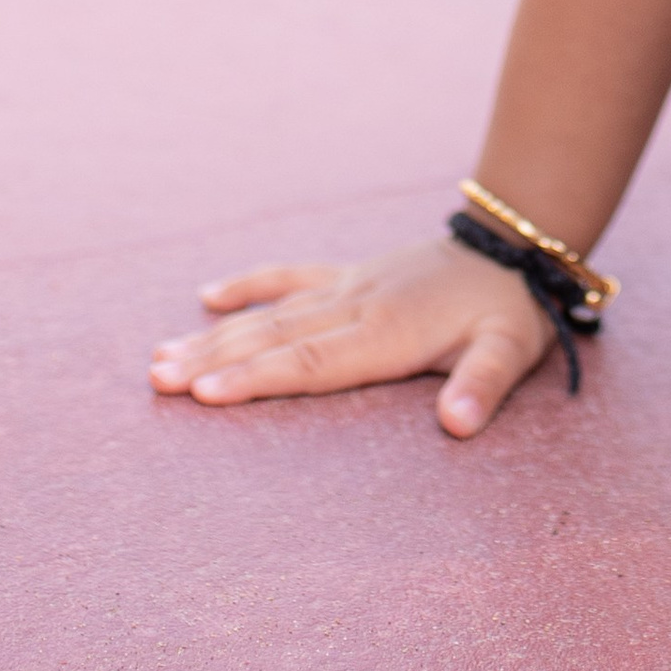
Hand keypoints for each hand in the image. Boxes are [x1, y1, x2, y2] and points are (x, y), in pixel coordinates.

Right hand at [150, 237, 562, 437]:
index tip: (207, 393)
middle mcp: (356, 306)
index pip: (312, 362)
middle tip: (157, 382)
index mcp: (388, 332)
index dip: (258, 378)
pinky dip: (250, 285)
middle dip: (213, 362)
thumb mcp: (511, 351)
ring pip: (271, 312)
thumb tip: (457, 424)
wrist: (513, 246)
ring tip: (160, 358)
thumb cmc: (512, 310)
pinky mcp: (351, 274)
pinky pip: (291, 276)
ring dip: (215, 335)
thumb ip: (484, 387)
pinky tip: (208, 298)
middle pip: (274, 338)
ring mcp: (349, 286)